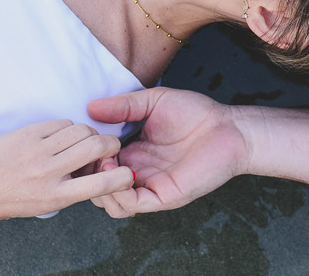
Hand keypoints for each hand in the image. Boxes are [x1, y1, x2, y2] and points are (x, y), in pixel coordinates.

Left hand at [0, 120, 130, 224]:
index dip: (121, 177)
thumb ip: (69, 190)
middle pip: (95, 147)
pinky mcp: (26, 133)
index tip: (126, 173)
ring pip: (80, 130)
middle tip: (108, 147)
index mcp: (53, 198)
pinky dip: (67, 127)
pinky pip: (60, 123)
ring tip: (82, 140)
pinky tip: (60, 135)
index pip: (100, 185)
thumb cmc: (4, 200)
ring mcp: (36, 151)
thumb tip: (95, 170)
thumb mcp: (41, 206)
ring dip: (88, 133)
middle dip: (110, 144)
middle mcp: (47, 173)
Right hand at [86, 87, 247, 217]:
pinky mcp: (162, 196)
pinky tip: (120, 172)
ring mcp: (149, 187)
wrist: (228, 128)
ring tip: (106, 163)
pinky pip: (131, 206)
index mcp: (133, 152)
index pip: (98, 163)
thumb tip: (90, 106)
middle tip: (89, 155)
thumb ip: (123, 106)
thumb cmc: (195, 114)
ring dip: (100, 185)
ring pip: (110, 203)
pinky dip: (118, 194)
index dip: (85, 156)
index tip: (79, 140)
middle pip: (98, 186)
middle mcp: (138, 172)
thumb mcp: (153, 102)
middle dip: (87, 173)